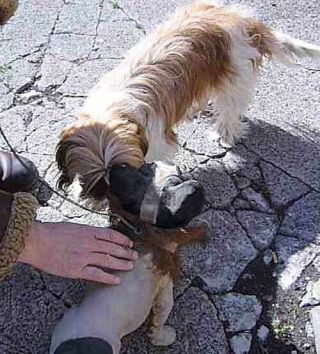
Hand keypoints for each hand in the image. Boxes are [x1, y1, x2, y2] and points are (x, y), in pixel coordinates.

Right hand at [18, 222, 137, 284]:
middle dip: (126, 252)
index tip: (129, 243)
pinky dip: (108, 277)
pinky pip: (96, 274)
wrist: (36, 242)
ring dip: (121, 264)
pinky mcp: (76, 270)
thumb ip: (87, 232)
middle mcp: (89, 243)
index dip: (122, 240)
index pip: (111, 235)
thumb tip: (98, 236)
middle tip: (135, 256)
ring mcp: (83, 257)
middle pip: (113, 248)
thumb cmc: (51, 232)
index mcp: (88, 231)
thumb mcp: (73, 226)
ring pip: (108, 261)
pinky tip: (117, 280)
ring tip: (130, 266)